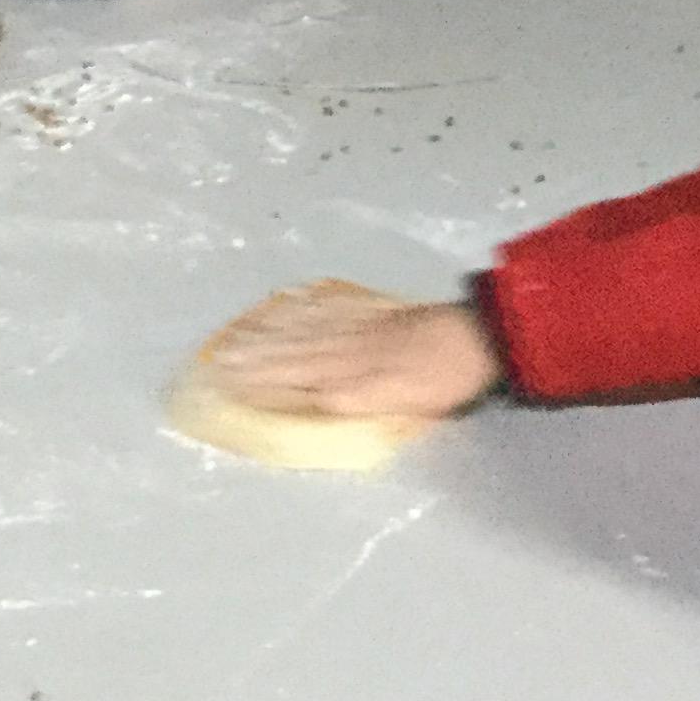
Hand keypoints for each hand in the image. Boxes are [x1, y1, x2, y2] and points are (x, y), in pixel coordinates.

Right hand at [207, 286, 502, 418]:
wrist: (481, 334)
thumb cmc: (444, 378)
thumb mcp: (406, 399)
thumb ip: (360, 398)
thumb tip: (317, 399)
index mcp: (353, 369)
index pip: (297, 374)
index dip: (261, 377)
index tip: (225, 378)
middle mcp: (349, 345)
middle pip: (294, 350)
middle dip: (255, 354)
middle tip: (218, 355)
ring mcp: (361, 326)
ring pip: (306, 327)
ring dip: (270, 330)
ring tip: (238, 331)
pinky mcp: (376, 314)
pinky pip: (329, 307)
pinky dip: (303, 305)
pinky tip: (287, 301)